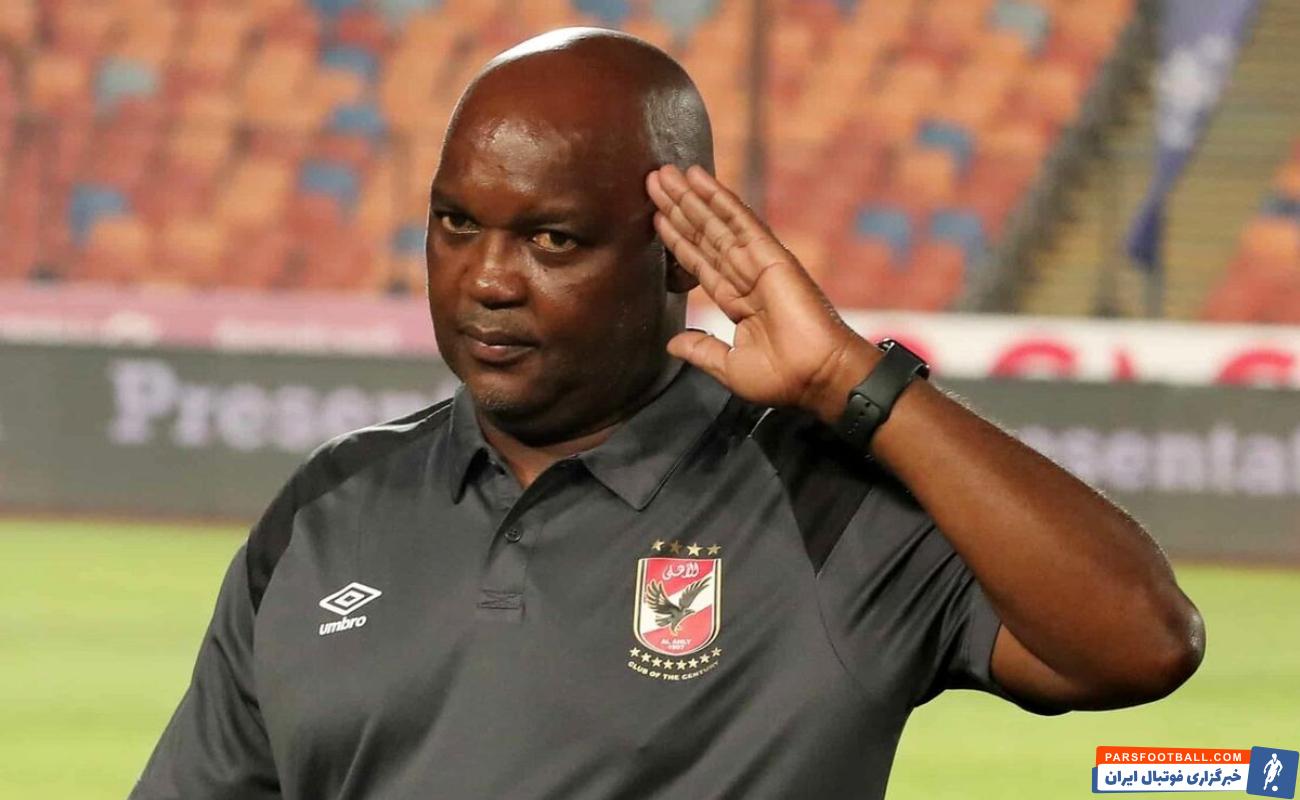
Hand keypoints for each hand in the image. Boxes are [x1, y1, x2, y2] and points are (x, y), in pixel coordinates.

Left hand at [646, 164, 877, 423]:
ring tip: (665, 174)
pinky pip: (741, 222)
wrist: (816, 378)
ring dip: (691, 198)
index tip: (657, 216)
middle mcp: (747, 278)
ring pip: (718, 224)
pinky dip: (720, 198)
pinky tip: (699, 179)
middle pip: (705, 236)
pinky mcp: (772, 256)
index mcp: (738, 302)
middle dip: (679, 209)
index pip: (701, 263)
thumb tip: (672, 344)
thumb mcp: (730, 368)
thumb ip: (702, 350)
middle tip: (654, 179)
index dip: (678, 239)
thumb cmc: (783, 379)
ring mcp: (759, 264)